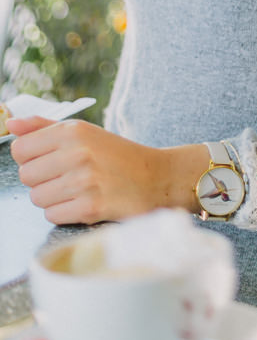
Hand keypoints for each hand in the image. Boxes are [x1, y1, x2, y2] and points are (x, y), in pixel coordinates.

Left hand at [7, 116, 206, 224]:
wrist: (159, 178)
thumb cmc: (118, 156)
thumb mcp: (86, 133)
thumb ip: (44, 128)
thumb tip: (10, 124)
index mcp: (74, 131)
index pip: (20, 149)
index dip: (32, 158)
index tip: (51, 160)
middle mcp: (77, 153)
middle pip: (26, 176)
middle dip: (43, 180)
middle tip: (69, 176)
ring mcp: (84, 181)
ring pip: (37, 198)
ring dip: (54, 198)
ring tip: (79, 190)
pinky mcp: (90, 208)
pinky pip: (52, 215)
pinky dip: (65, 213)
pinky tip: (85, 202)